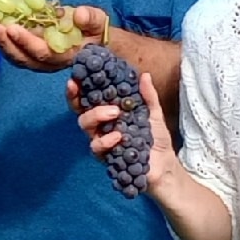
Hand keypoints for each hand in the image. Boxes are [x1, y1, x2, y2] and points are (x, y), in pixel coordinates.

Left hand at [0, 2, 108, 72]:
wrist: (96, 41)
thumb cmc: (96, 31)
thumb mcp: (99, 21)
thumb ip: (91, 19)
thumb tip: (79, 14)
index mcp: (66, 56)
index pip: (43, 53)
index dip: (27, 41)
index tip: (12, 27)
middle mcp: (49, 62)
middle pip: (24, 58)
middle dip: (4, 42)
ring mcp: (39, 59)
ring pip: (16, 56)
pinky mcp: (32, 51)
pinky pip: (14, 49)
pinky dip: (1, 39)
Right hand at [74, 70, 180, 189]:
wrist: (164, 164)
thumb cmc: (156, 138)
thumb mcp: (154, 114)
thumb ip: (148, 96)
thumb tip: (144, 75)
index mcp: (109, 111)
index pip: (88, 98)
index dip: (78, 88)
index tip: (74, 78)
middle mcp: (101, 125)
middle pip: (80, 110)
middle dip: (78, 99)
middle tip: (97, 95)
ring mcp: (101, 140)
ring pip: (85, 126)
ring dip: (96, 115)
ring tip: (115, 113)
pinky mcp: (105, 156)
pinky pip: (96, 147)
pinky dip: (105, 140)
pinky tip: (118, 137)